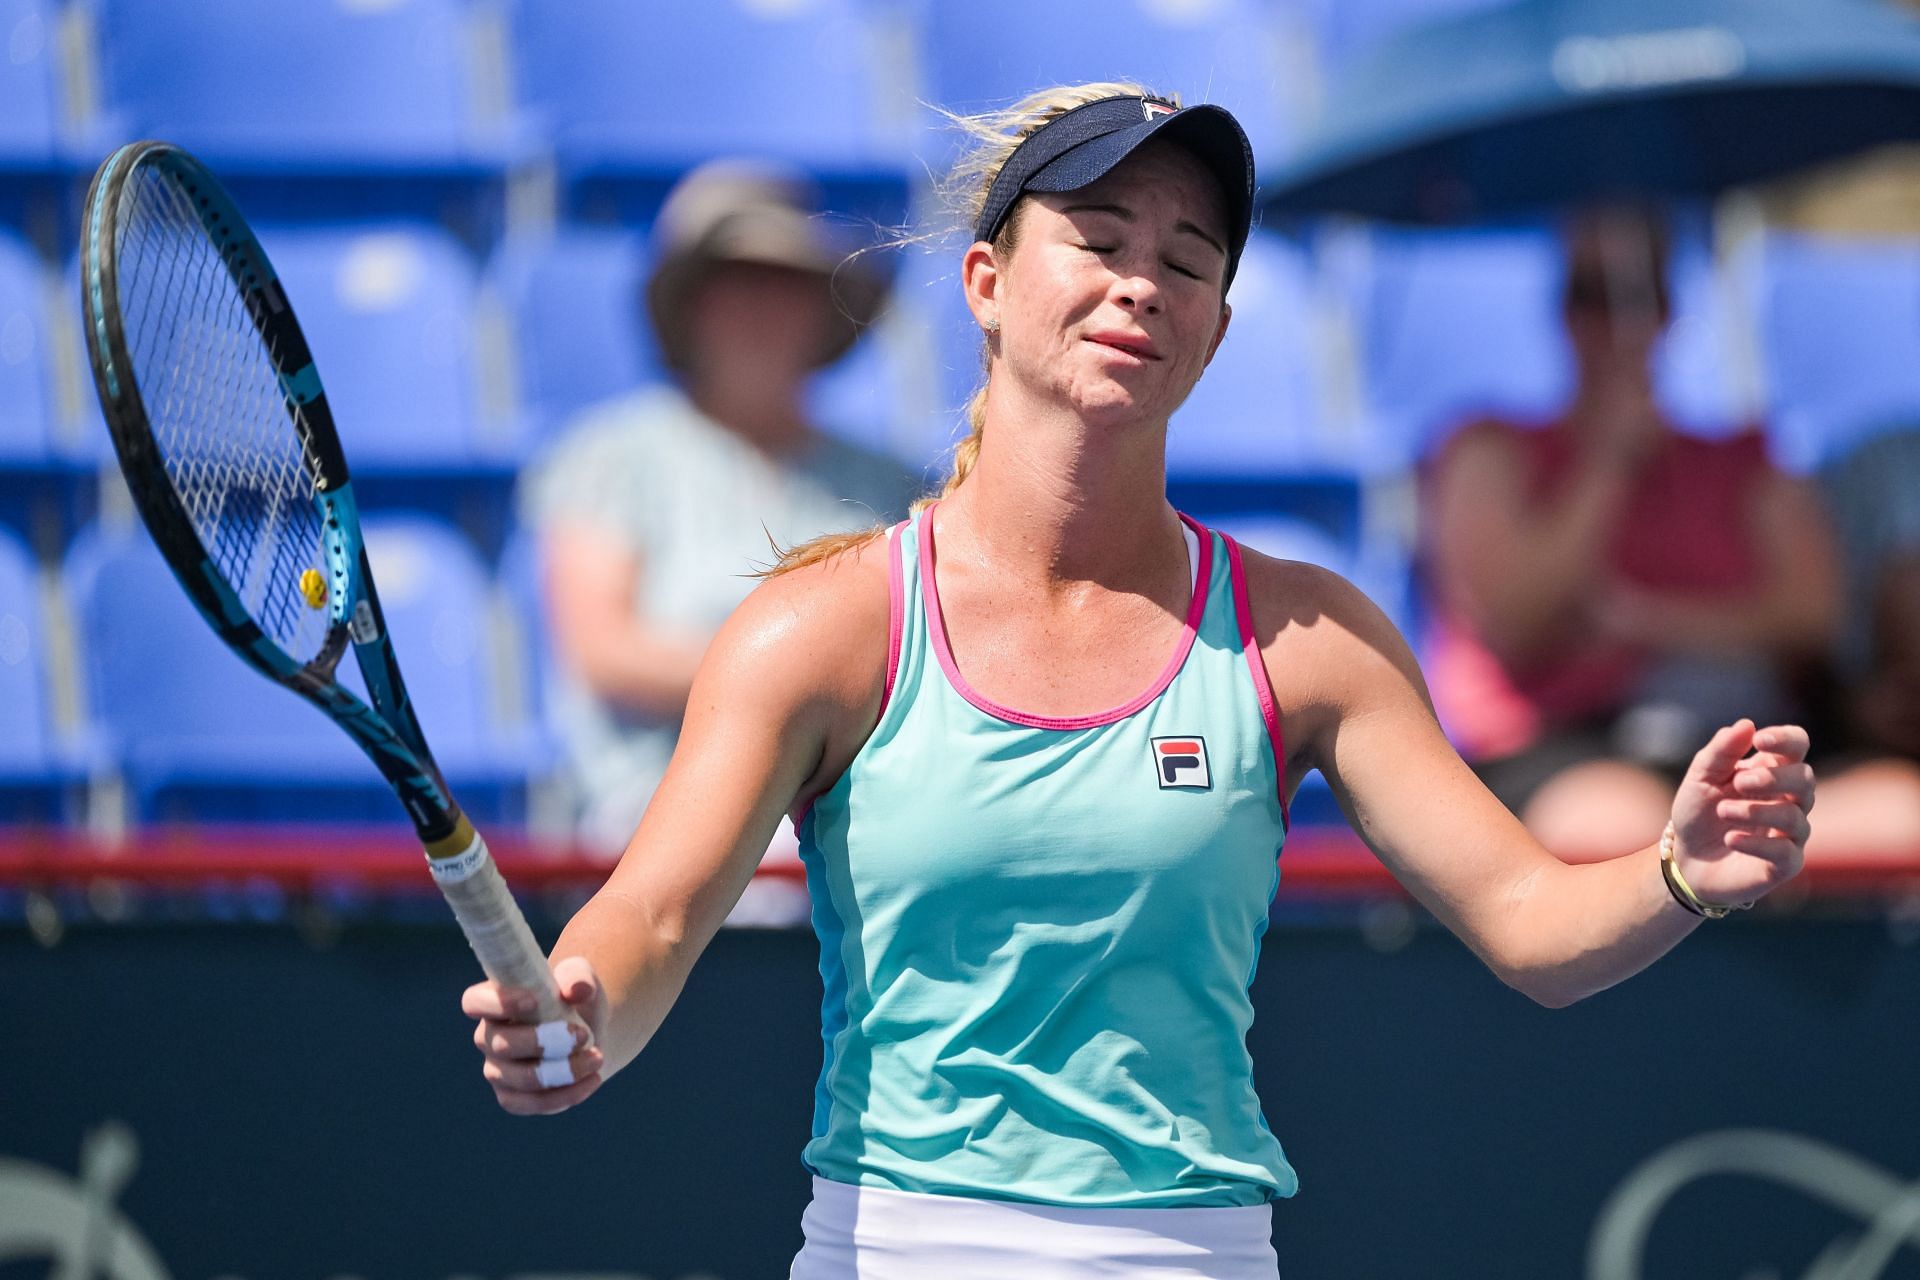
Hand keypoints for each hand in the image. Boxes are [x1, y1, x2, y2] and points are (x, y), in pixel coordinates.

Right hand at [462, 955, 607, 1115]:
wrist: (587, 1034)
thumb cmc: (574, 999)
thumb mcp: (580, 978)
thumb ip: (578, 976)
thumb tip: (577, 989)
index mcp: (493, 1001)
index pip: (475, 1002)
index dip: (498, 1003)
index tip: (532, 1001)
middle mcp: (488, 1037)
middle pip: (502, 1045)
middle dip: (544, 1042)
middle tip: (581, 1035)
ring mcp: (498, 1071)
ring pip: (521, 1078)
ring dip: (563, 1071)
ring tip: (596, 1058)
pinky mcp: (513, 1097)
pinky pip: (533, 1103)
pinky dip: (566, 1095)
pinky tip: (592, 1079)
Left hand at [1668, 720, 1813, 908]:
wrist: (1686, 859)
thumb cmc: (1699, 811)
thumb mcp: (1700, 778)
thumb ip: (1721, 751)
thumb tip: (1746, 724)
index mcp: (1771, 769)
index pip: (1797, 744)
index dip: (1785, 739)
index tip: (1759, 739)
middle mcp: (1789, 798)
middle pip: (1804, 779)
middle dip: (1774, 778)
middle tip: (1740, 782)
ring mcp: (1791, 832)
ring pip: (1794, 816)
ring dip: (1757, 811)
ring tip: (1722, 811)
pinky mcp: (1785, 863)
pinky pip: (1785, 852)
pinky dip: (1757, 844)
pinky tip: (1731, 838)